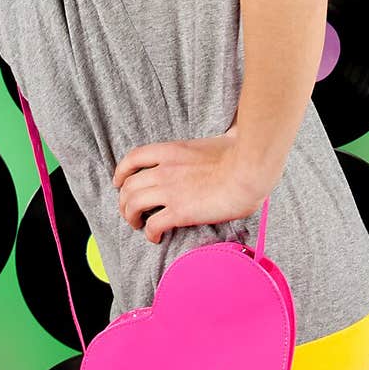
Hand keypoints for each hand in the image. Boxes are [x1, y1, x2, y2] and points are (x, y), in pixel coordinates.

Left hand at [112, 123, 274, 243]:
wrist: (249, 170)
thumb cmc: (243, 154)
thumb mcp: (224, 138)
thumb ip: (221, 136)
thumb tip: (234, 131)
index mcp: (171, 150)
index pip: (133, 158)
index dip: (121, 172)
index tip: (119, 182)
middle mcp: (164, 169)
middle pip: (128, 185)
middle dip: (124, 201)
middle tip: (130, 212)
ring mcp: (170, 190)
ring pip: (132, 205)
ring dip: (131, 217)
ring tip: (137, 225)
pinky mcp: (179, 211)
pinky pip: (153, 225)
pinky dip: (149, 233)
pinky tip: (155, 238)